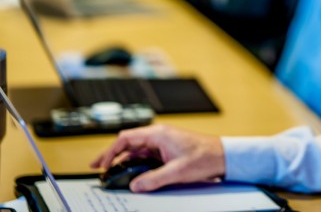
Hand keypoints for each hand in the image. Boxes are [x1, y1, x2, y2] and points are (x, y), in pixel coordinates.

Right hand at [90, 124, 225, 191]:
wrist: (222, 156)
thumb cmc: (205, 156)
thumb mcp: (177, 171)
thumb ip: (154, 179)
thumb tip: (135, 185)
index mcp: (159, 134)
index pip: (126, 138)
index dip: (110, 151)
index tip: (102, 164)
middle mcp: (158, 136)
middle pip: (128, 144)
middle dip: (112, 156)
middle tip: (98, 168)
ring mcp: (162, 143)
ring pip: (136, 151)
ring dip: (124, 162)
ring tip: (112, 174)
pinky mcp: (167, 151)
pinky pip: (146, 157)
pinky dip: (136, 165)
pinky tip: (131, 174)